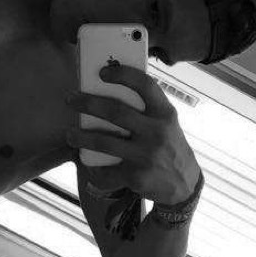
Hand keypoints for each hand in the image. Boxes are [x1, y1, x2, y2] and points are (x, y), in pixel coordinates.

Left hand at [66, 64, 201, 205]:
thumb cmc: (168, 145)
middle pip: (116, 111)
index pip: (145, 85)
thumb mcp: (166, 123)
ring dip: (81, 137)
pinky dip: (93, 169)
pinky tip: (87, 165)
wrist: (185, 184)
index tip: (102, 72)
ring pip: (104, 142)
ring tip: (70, 134)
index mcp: (164, 113)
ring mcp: (146, 155)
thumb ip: (146, 110)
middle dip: (88, 104)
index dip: (123, 75)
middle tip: (71, 99)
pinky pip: (106, 171)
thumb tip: (108, 91)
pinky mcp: (137, 176)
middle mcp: (157, 132)